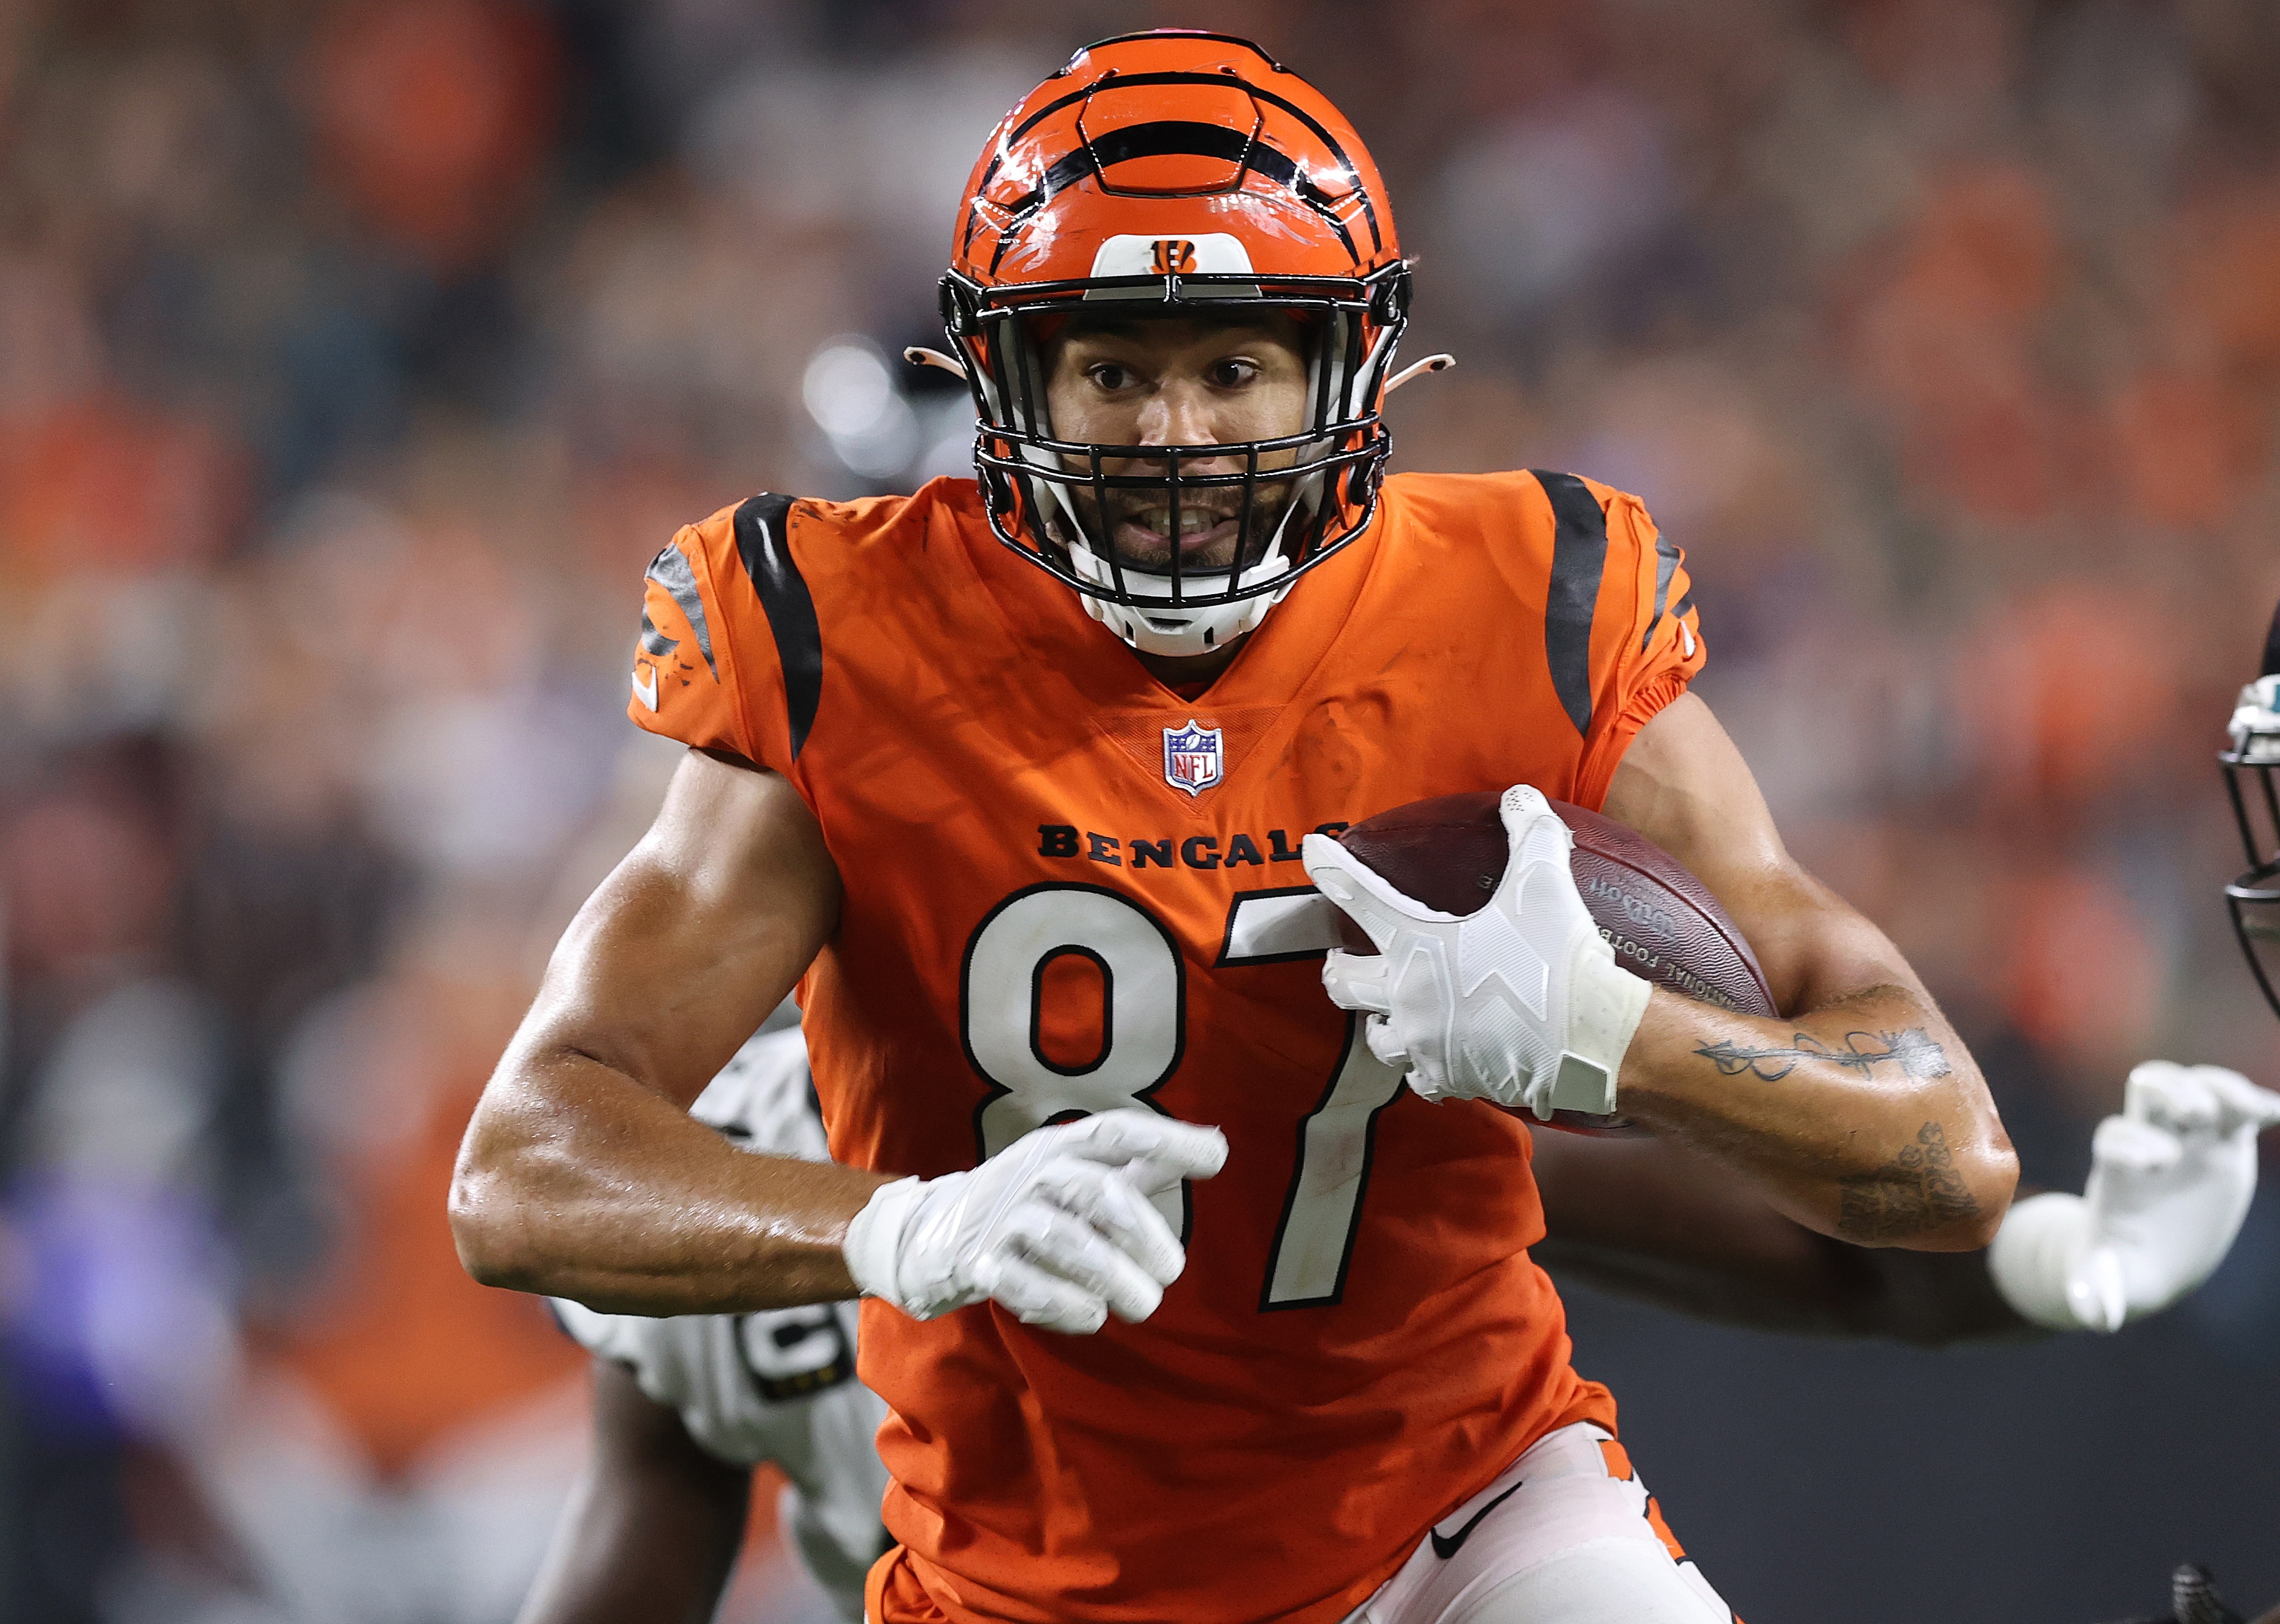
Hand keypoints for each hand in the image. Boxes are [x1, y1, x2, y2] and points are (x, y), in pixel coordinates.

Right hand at [841, 1109, 1226, 1334]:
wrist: (926, 1233)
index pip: (1116, 1132)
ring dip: (1113, 1277)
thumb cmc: (1024, 1203)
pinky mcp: (976, 1262)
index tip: (1216, 1157)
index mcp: (1059, 1148)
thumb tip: (1214, 1149)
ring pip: (1067, 1241)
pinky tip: (1092, 1317)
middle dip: (1144, 1234)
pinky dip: (1066, 1305)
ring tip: (1143, 1305)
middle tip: (1173, 1272)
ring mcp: (1000, 1217)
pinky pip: (1025, 1285)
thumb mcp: (1074, 1175)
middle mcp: (1030, 1173)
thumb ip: (1138, 1168)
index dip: (1166, 1141)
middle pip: (1099, 1192)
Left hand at [1301, 784, 1650, 1117]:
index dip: (1331, 871)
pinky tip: (1433, 1061)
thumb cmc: (1556, 960)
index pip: (1360, 898)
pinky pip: (1419, 1078)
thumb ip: (1530, 833)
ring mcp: (1425, 1044)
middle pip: (1344, 985)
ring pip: (1377, 1040)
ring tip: (1387, 1017)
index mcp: (1416, 946)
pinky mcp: (1450, 1080)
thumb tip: (1522, 797)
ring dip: (1378, 1024)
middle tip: (1338, 961)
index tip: (1311, 851)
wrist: (1586, 1040)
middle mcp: (1408, 998)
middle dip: (1337, 971)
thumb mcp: (1544, 883)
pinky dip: (1421, 1068)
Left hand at [1988, 1062, 2279, 1331]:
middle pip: (2148, 1087)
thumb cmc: (2122, 1267)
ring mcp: (2188, 1139)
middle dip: (2172, 1091)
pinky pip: (2240, 1111)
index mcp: (2118, 1174)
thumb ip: (2097, 1294)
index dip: (2133, 1143)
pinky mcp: (2223, 1145)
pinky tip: (2277, 1112)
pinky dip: (2259, 1105)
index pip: (2114, 1137)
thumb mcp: (2104, 1285)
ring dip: (2219, 1087)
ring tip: (2249, 1110)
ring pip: (2196, 1087)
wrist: (2147, 1257)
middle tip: (2195, 1115)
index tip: (2157, 1167)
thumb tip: (2097, 1316)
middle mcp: (2150, 1143)